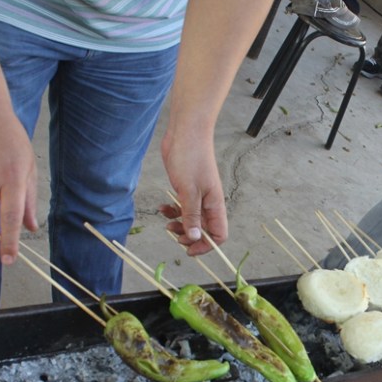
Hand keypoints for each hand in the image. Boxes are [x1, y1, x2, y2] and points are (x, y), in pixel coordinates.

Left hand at [159, 126, 227, 255]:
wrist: (185, 134)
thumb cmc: (191, 159)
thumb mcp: (189, 192)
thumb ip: (191, 217)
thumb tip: (195, 238)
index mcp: (215, 205)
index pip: (219, 235)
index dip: (206, 245)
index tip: (189, 248)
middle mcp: (208, 204)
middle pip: (204, 230)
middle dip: (189, 236)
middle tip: (174, 236)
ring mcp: (197, 196)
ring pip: (191, 220)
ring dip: (179, 225)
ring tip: (166, 223)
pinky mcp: (186, 189)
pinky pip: (182, 208)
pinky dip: (172, 211)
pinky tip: (162, 207)